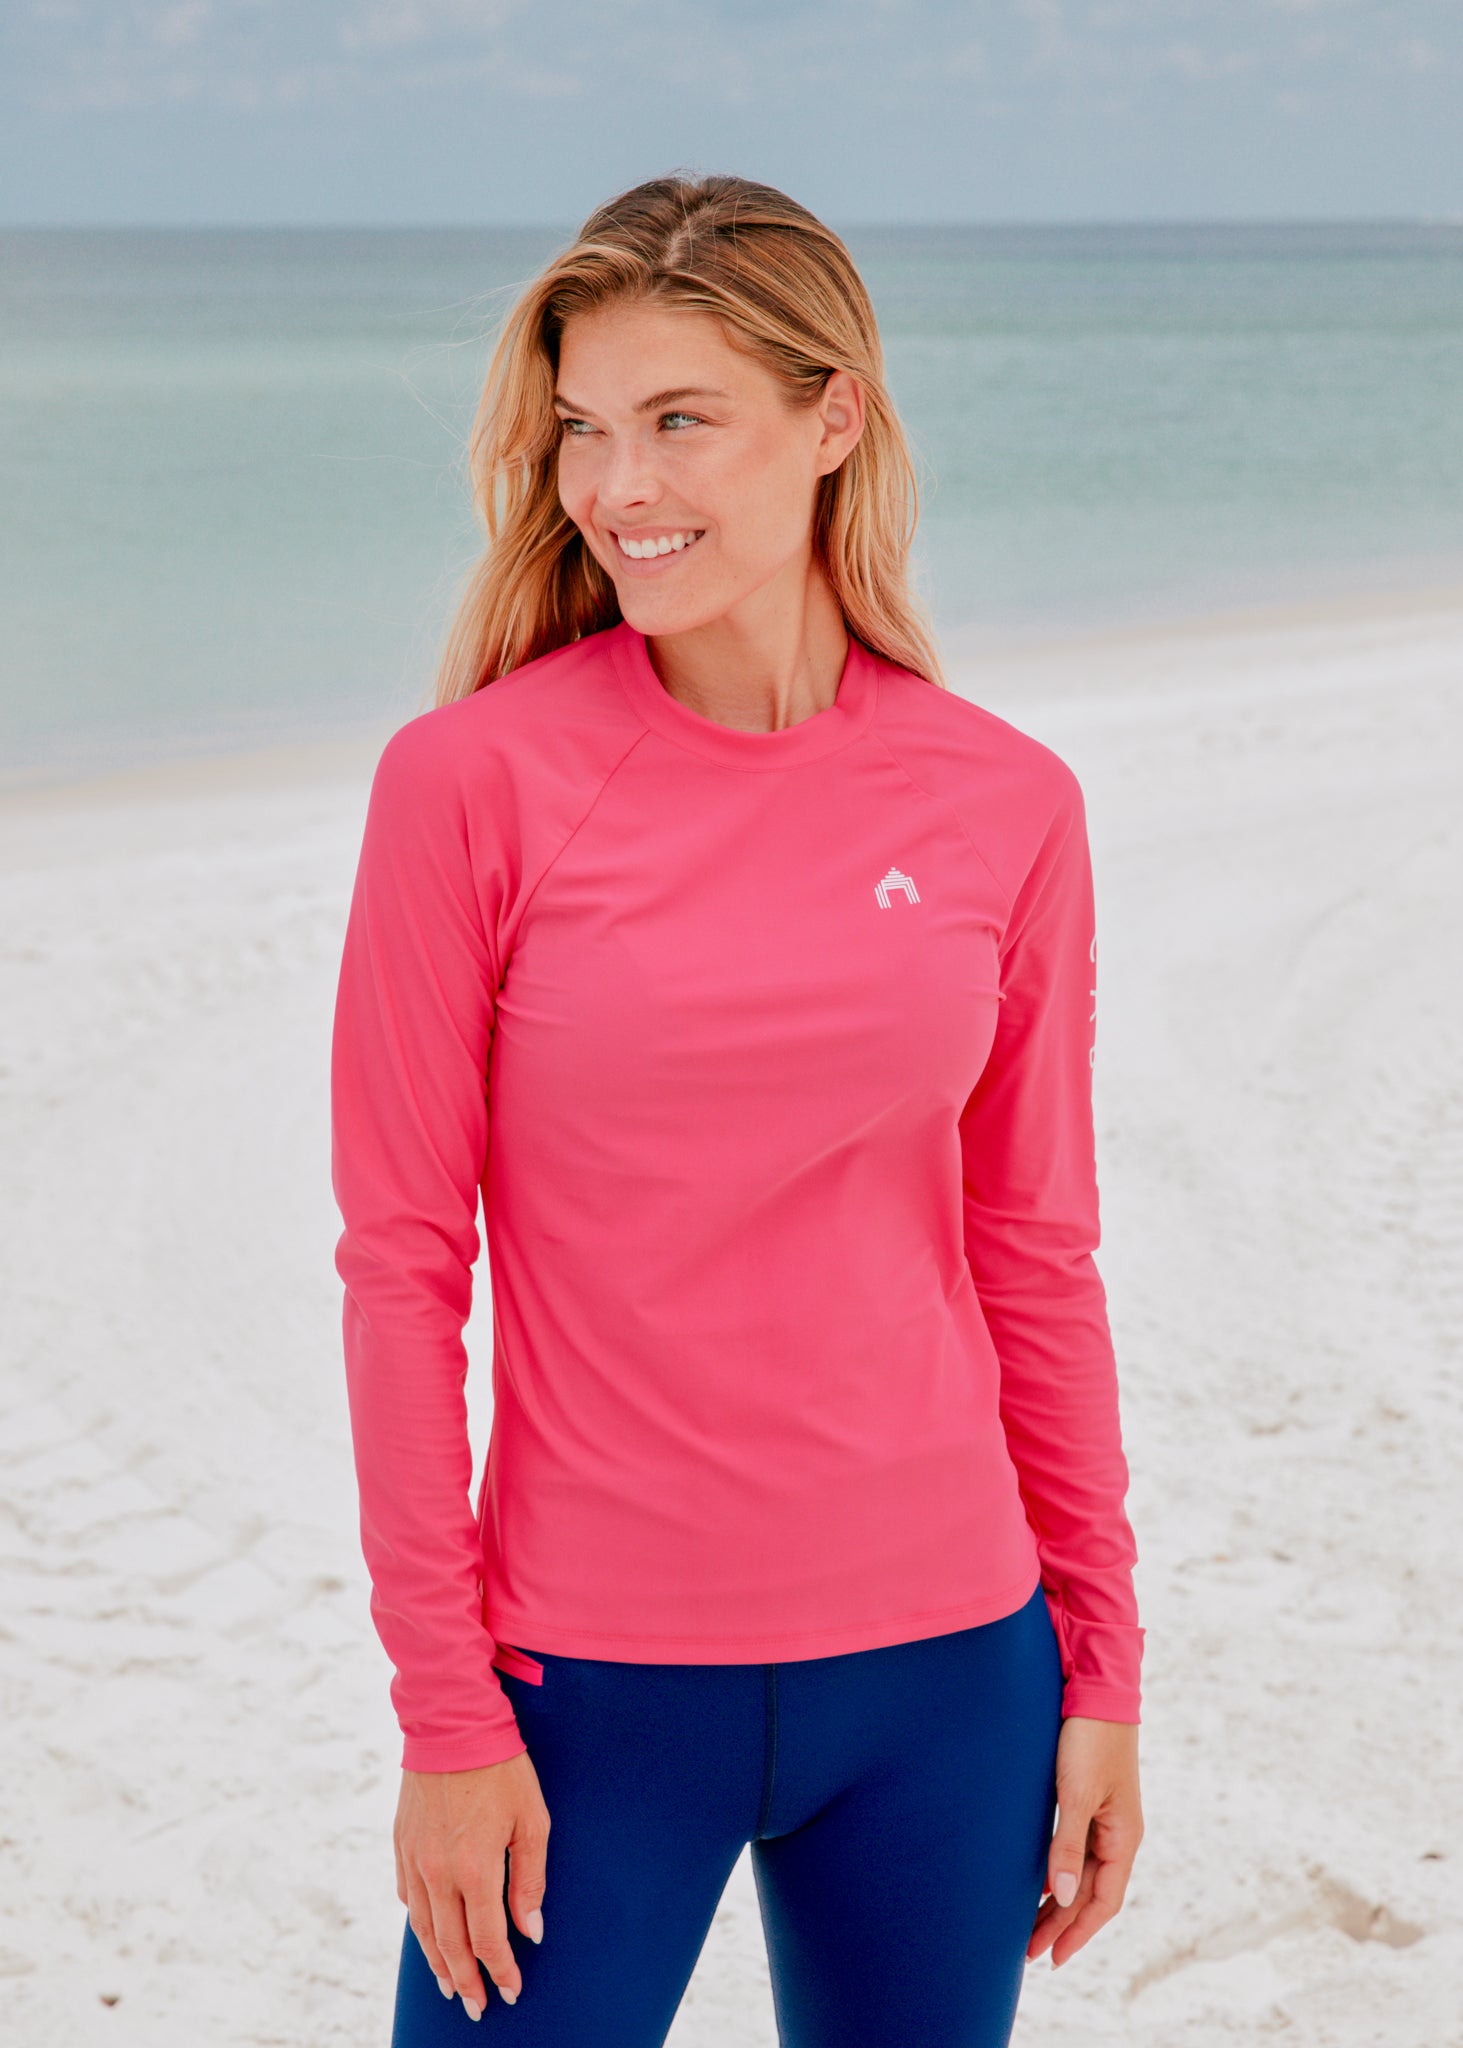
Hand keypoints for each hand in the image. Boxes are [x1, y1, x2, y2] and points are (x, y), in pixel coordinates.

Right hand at [395, 1749, 550, 2016]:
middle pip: (450, 1945)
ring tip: (451, 1987)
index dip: (500, 1970)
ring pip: (423, 1929)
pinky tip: (429, 1933)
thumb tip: (530, 1931)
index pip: (487, 1940)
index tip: (511, 1991)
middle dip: (467, 1981)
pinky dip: (420, 1924)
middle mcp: (439, 1873)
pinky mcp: (400, 1843)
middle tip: (478, 2007)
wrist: (451, 1723)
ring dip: (438, 1963)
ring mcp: (414, 1859)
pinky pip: (407, 1897)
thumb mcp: (531, 1819)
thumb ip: (530, 1879)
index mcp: (475, 1869)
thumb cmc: (501, 1767)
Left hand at [1027, 1716, 1141, 1968]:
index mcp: (1123, 1837)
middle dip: (1061, 1924)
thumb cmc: (1089, 1739)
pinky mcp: (1088, 1800)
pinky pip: (1075, 1850)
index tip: (1052, 1958)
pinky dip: (1057, 1872)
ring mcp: (1104, 1818)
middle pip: (1090, 1892)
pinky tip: (1038, 1882)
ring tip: (1029, 1928)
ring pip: (1082, 1874)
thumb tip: (1063, 1896)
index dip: (1078, 1932)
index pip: (1103, 1901)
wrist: (1095, 1689)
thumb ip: (1068, 1845)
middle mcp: (1117, 1834)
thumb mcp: (1077, 1794)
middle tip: (1029, 1953)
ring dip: (1058, 1902)